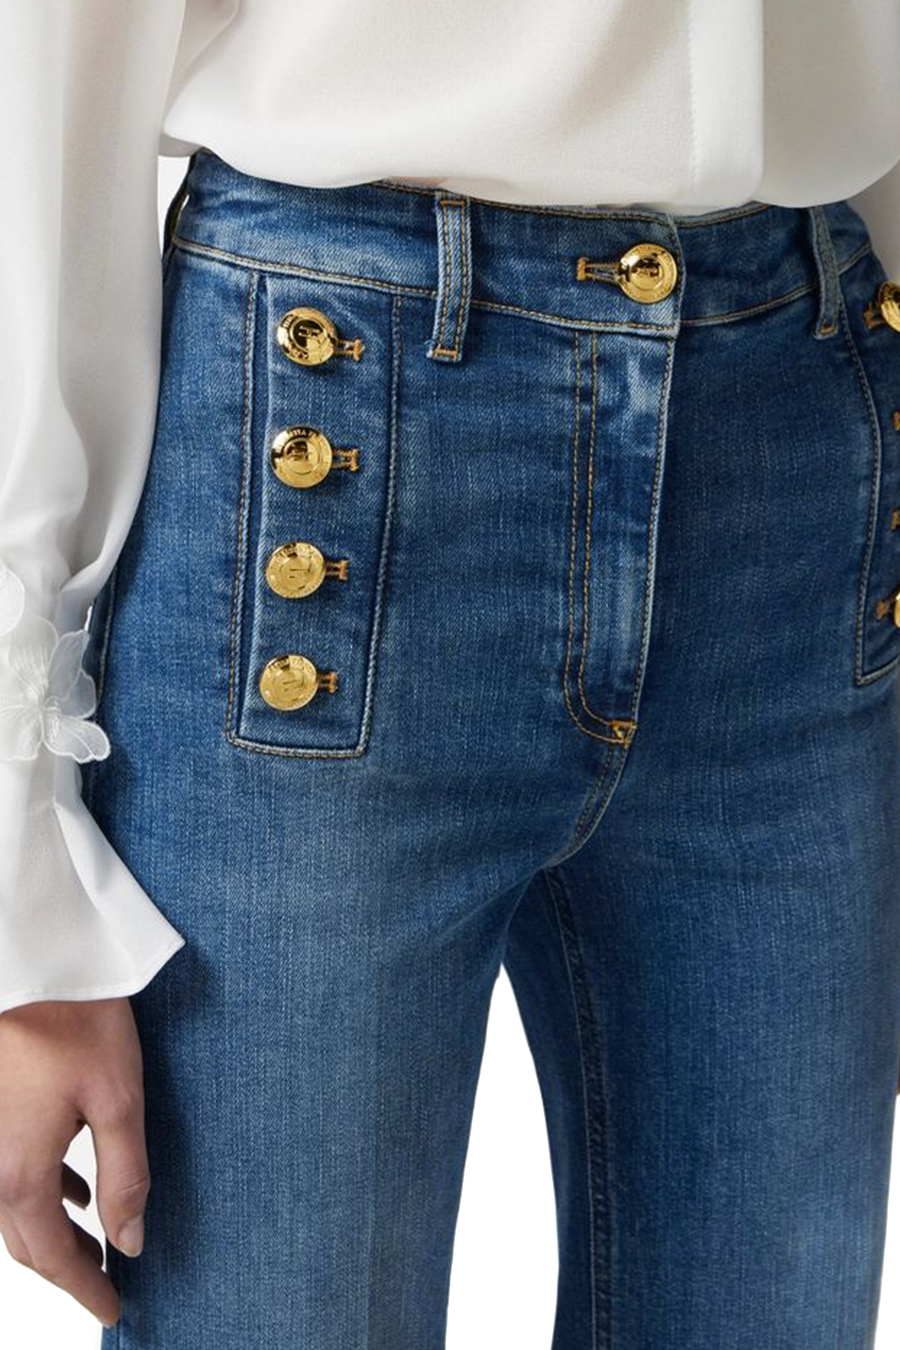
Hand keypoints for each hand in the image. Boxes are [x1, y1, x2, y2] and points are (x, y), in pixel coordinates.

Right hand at [0, 997, 148, 1327]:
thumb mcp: (117, 1097)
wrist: (34, 963)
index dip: (84, 1288)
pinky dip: (42, 1191)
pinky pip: (11, 1171)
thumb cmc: (75, 1020)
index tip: (113, 1310)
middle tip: (107, 1285)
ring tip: (98, 1243)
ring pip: (16, 1206)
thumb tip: (132, 1239)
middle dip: (67, 1267)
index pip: (51, 1254)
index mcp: (20, 1170)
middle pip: (26, 1239)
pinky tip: (72, 1187)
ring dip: (54, 1230)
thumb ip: (125, 1174)